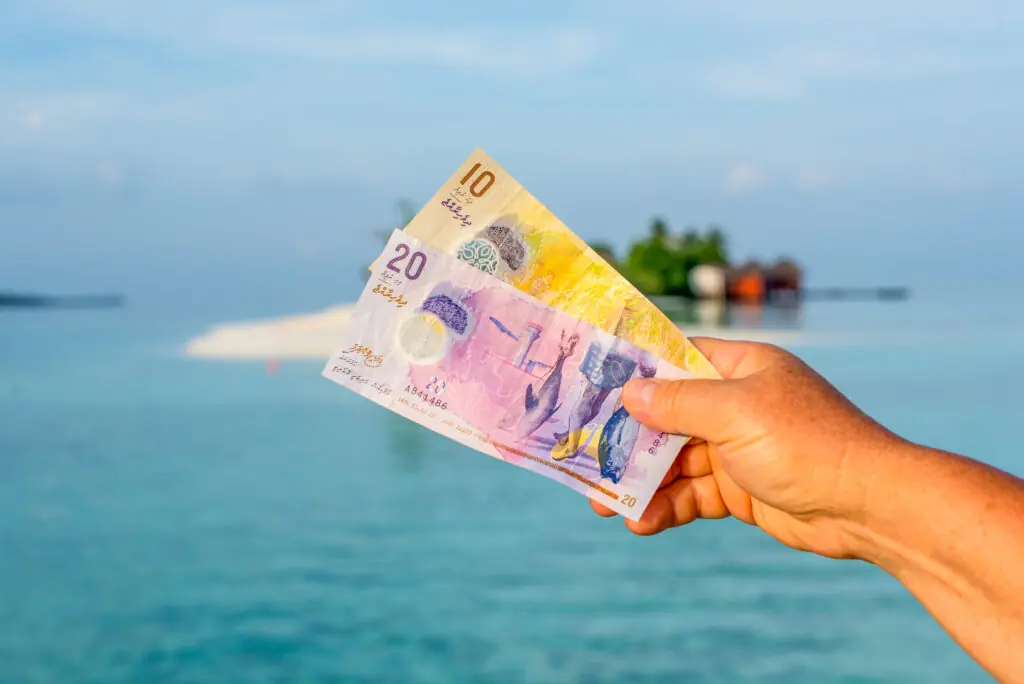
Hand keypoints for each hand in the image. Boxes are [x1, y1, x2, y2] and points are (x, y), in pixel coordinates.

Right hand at [591, 338, 899, 558]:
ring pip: (674, 461)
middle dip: (628, 439)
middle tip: (585, 456)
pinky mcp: (740, 489)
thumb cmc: (807, 443)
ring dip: (641, 482)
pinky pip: (692, 495)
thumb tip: (630, 392)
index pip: (676, 358)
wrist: (868, 507)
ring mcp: (737, 448)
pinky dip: (666, 507)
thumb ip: (679, 402)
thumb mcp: (736, 413)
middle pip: (667, 415)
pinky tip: (642, 523)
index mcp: (741, 368)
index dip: (635, 371)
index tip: (592, 383)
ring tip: (603, 504)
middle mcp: (737, 404)